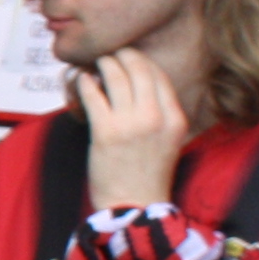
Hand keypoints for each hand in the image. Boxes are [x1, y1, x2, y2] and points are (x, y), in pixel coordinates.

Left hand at [73, 47, 189, 208]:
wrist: (134, 205)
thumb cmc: (148, 174)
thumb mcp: (169, 140)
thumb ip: (160, 113)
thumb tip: (138, 84)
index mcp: (175, 119)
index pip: (160, 76)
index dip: (143, 61)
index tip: (131, 57)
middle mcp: (156, 118)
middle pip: (139, 70)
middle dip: (124, 55)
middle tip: (113, 54)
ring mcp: (130, 124)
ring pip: (116, 77)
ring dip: (105, 64)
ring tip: (98, 63)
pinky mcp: (105, 132)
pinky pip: (93, 95)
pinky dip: (86, 82)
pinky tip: (83, 79)